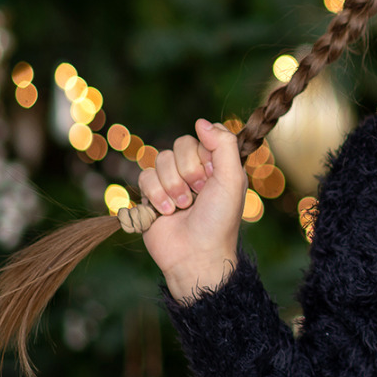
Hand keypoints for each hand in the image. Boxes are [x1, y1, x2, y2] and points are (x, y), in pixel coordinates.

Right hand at [137, 119, 247, 302]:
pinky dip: (156, 195)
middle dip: (188, 171)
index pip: (204, 135)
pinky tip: (166, 213)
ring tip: (182, 207)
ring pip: (160, 160)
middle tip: (197, 193)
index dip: (205, 154)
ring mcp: (171, 182)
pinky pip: (144, 176)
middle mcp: (194, 170)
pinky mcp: (150, 195)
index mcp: (216, 164)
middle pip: (180, 144)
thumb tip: (201, 121)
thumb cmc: (219, 220)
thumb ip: (224, 144)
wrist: (195, 255)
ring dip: (172, 186)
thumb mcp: (232, 179)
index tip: (212, 176)